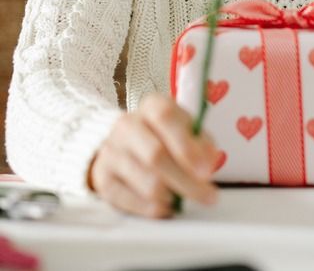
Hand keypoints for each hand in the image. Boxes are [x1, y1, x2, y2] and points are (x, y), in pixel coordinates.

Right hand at [87, 93, 218, 217]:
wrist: (124, 145)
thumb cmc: (165, 136)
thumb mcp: (186, 130)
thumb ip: (202, 142)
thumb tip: (209, 161)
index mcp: (151, 105)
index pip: (166, 118)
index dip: (187, 145)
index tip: (206, 170)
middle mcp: (127, 124)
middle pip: (156, 156)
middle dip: (186, 181)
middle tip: (207, 196)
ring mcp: (111, 151)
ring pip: (146, 182)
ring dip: (172, 196)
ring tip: (184, 198)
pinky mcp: (103, 178)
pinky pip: (132, 201)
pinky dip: (155, 208)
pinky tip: (166, 205)